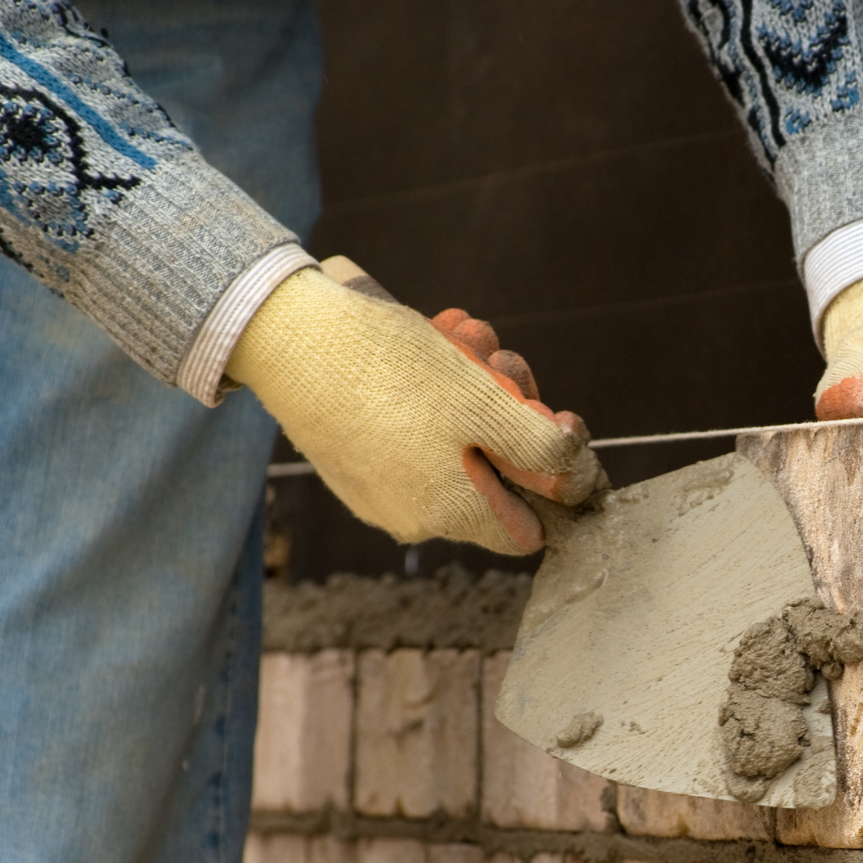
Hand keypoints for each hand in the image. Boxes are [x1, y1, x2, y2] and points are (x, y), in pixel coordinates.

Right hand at [227, 257, 604, 554]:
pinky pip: (415, 426)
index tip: (552, 420)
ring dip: (472, 383)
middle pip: (496, 471)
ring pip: (458, 437)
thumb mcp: (488, 405)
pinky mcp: (354, 452)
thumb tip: (577, 479)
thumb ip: (543, 450)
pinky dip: (430, 384)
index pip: (528, 530)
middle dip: (508, 408)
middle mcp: (414, 515)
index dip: (554, 478)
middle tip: (496, 358)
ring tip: (455, 334)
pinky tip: (426, 337)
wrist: (286, 333)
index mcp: (453, 515)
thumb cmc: (392, 370)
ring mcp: (379, 486)